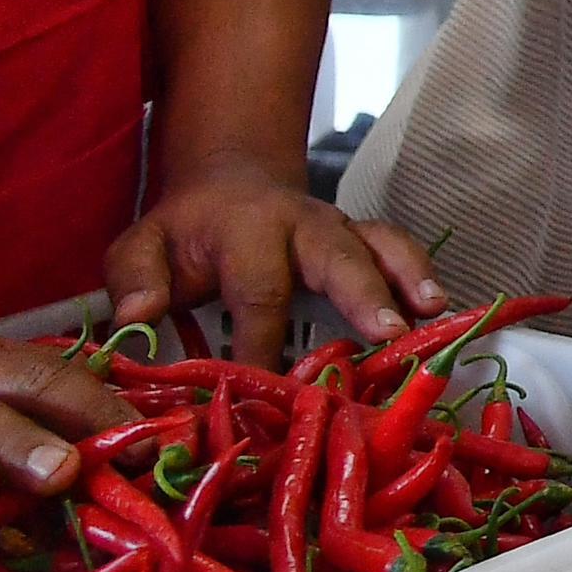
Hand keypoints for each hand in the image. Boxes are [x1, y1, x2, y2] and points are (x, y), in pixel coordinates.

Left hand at [101, 151, 445, 368]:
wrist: (229, 182)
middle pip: (335, 255)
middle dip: (361, 293)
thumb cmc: (183, 234)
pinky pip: (396, 247)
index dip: (262, 342)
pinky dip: (420, 273)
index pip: (258, 290)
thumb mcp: (139, 246)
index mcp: (245, 229)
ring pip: (378, 244)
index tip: (266, 389)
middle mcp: (300, 222)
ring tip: (431, 311)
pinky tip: (439, 306)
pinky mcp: (360, 237)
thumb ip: (133, 279)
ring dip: (406, 277)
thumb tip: (136, 319)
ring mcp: (337, 227)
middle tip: (385, 332)